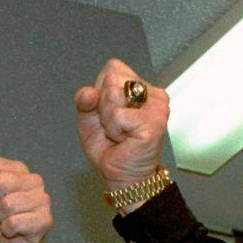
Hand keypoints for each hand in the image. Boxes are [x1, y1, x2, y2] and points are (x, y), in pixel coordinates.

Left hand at [0, 157, 52, 242]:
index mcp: (16, 169)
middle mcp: (33, 180)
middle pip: (1, 182)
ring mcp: (43, 199)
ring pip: (8, 204)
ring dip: (0, 218)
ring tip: (5, 221)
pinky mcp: (46, 220)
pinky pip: (15, 222)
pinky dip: (8, 230)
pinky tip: (14, 231)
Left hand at [74, 58, 169, 200]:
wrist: (119, 174)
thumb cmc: (109, 147)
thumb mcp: (89, 118)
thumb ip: (85, 100)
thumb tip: (88, 92)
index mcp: (138, 87)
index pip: (112, 68)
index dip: (100, 90)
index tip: (106, 112)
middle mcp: (152, 92)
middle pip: (112, 77)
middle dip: (102, 105)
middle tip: (113, 125)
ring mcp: (157, 106)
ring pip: (114, 95)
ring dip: (107, 119)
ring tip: (119, 133)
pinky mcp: (155, 121)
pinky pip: (119, 115)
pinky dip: (114, 130)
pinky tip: (125, 139)